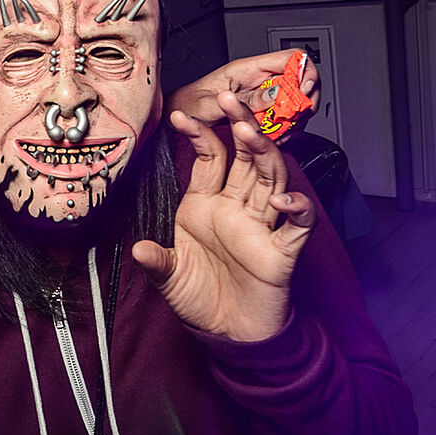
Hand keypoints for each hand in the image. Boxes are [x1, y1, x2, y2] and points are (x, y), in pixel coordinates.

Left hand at [133, 97, 316, 341]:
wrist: (229, 335)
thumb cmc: (201, 298)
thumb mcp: (169, 278)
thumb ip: (156, 262)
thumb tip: (139, 248)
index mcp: (205, 206)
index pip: (209, 159)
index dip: (200, 136)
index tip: (181, 117)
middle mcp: (236, 209)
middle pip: (246, 158)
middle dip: (240, 127)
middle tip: (230, 99)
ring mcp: (261, 227)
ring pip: (271, 179)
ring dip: (264, 154)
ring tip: (252, 132)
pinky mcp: (282, 252)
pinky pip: (296, 225)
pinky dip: (293, 209)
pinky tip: (280, 199)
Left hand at [168, 49, 319, 125]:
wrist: (175, 117)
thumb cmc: (185, 105)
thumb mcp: (209, 105)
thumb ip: (243, 101)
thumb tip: (276, 93)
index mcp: (247, 68)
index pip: (291, 57)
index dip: (305, 71)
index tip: (304, 91)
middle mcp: (258, 79)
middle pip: (300, 80)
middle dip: (305, 99)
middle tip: (296, 118)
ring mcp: (261, 95)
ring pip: (296, 100)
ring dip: (297, 116)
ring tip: (284, 131)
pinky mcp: (261, 111)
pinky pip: (285, 117)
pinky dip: (288, 127)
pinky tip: (278, 137)